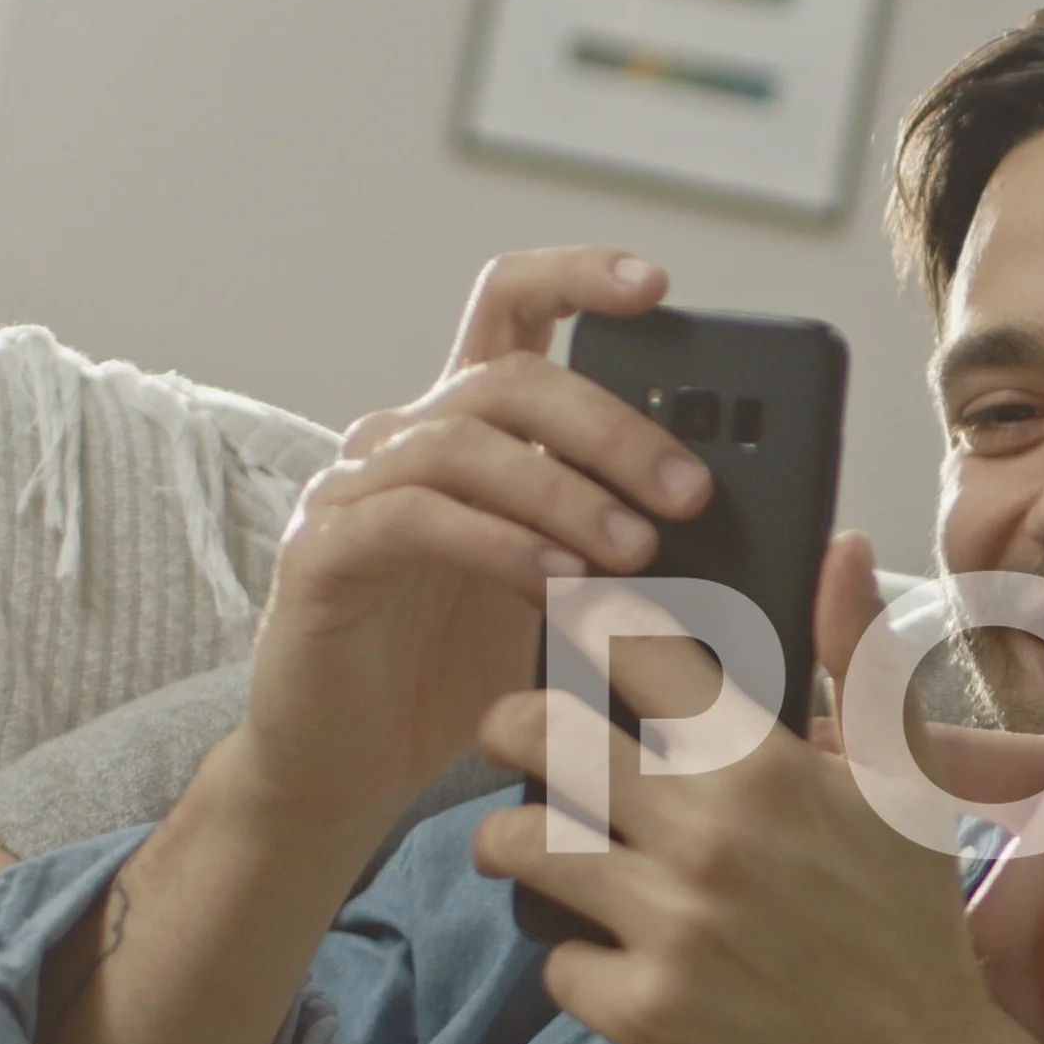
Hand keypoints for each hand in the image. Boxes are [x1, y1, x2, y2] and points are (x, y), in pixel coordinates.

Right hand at [241, 248, 706, 825]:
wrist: (345, 767)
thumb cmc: (457, 673)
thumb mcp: (563, 590)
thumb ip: (618, 532)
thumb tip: (723, 512)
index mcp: (469, 427)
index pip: (513, 307)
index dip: (579, 276)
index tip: (659, 286)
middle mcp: (404, 437)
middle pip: (509, 375)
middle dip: (613, 426)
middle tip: (692, 492)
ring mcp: (353, 488)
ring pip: (466, 441)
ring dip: (566, 493)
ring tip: (637, 551)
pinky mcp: (320, 550)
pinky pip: (412, 517)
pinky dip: (497, 544)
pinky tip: (556, 584)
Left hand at [467, 535, 1043, 1043]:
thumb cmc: (911, 930)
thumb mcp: (904, 785)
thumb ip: (859, 660)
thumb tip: (838, 550)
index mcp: (765, 769)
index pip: (641, 652)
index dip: (590, 619)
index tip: (569, 610)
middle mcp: (704, 839)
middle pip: (539, 738)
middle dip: (509, 723)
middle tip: (514, 733)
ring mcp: (664, 930)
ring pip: (522, 846)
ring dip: (516, 841)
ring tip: (539, 846)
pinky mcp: (636, 1015)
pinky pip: (557, 960)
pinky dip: (580, 958)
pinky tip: (618, 958)